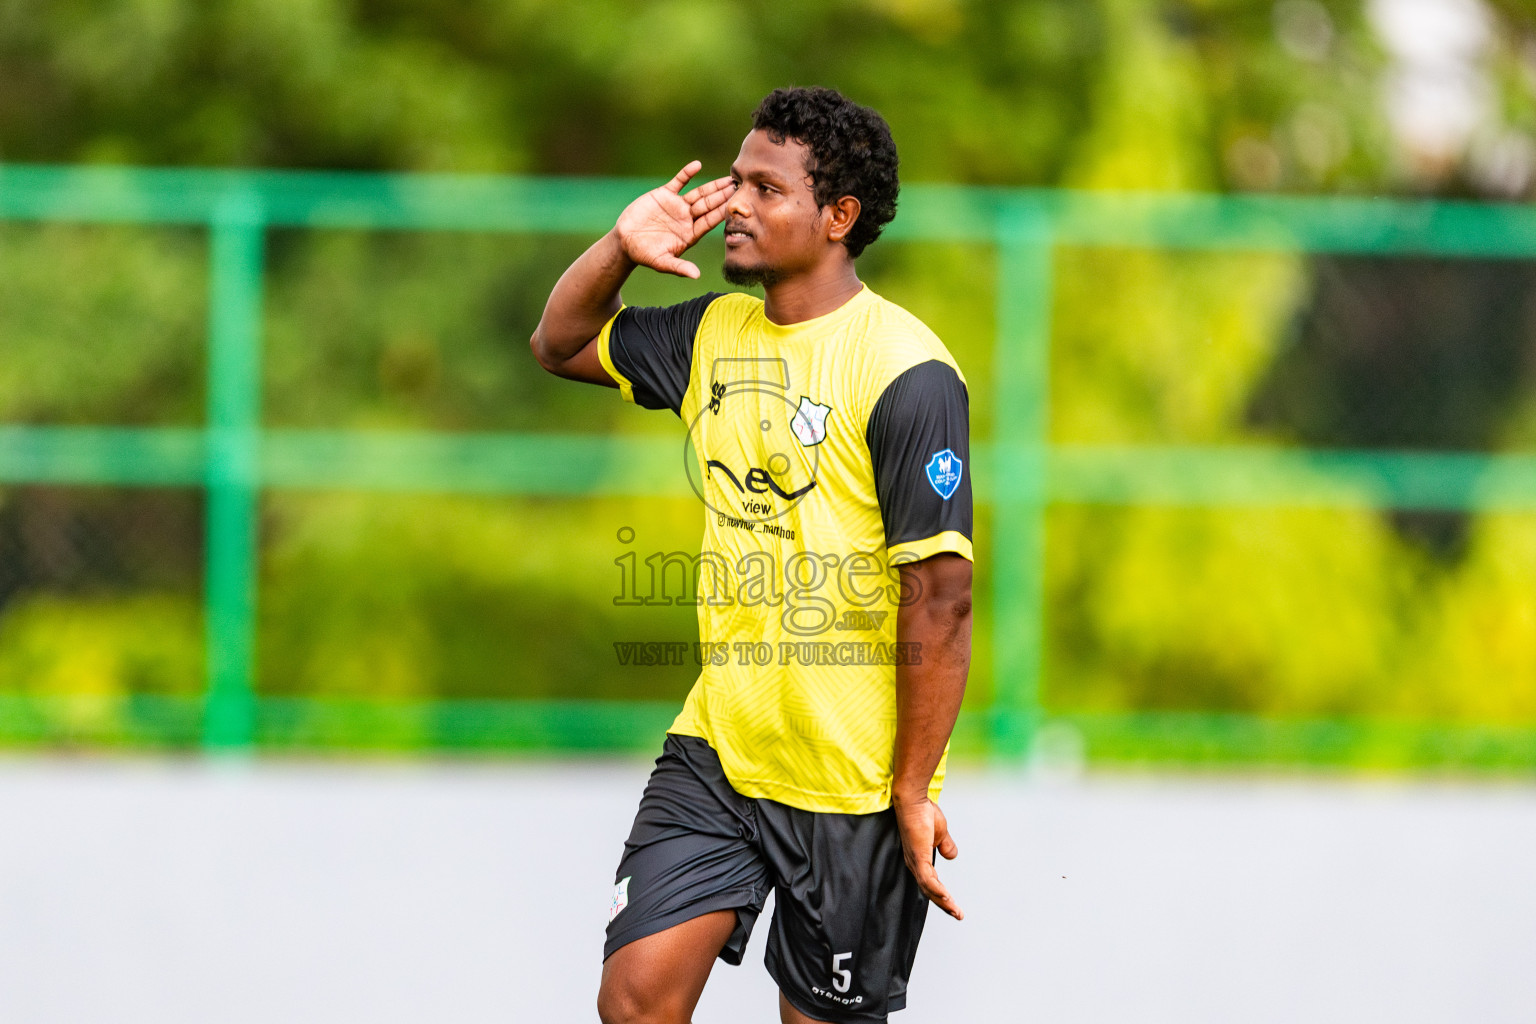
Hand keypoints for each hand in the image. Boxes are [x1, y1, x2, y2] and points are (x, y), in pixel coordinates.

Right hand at [613, 160, 734, 279]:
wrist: (625, 241)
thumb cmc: (644, 255)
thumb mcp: (662, 262)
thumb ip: (679, 267)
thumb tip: (696, 276)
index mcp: (690, 234)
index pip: (709, 222)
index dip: (721, 213)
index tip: (735, 206)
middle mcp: (687, 218)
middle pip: (708, 206)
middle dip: (722, 197)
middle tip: (738, 188)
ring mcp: (677, 206)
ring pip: (699, 193)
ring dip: (712, 186)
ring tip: (727, 178)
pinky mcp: (665, 195)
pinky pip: (678, 181)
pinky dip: (687, 173)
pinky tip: (697, 165)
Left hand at [893, 795, 962, 919]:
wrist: (914, 800)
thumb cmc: (923, 813)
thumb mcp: (940, 833)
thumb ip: (945, 846)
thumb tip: (952, 856)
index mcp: (919, 860)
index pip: (931, 884)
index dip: (942, 896)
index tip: (954, 906)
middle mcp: (915, 864)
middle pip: (929, 891)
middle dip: (944, 905)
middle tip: (958, 915)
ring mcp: (915, 862)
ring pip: (929, 889)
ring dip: (944, 902)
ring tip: (956, 912)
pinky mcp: (918, 857)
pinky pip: (928, 879)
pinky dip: (938, 890)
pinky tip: (947, 898)